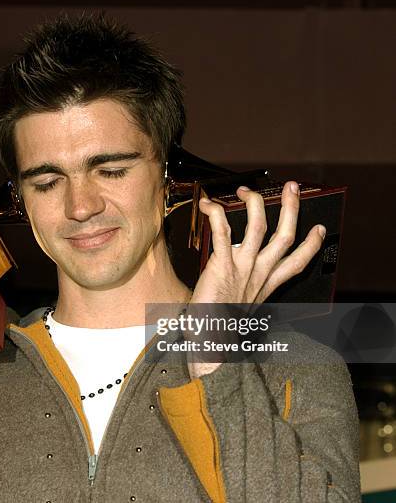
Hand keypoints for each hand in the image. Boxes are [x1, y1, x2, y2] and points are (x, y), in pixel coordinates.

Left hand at [186, 181, 325, 376]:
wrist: (210, 341)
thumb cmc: (220, 323)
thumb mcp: (242, 304)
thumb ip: (245, 286)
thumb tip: (238, 272)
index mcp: (267, 284)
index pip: (297, 262)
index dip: (310, 244)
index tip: (318, 229)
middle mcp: (259, 273)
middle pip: (284, 236)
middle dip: (291, 209)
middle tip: (292, 188)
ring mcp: (243, 268)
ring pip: (259, 227)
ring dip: (256, 203)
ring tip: (248, 190)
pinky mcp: (222, 265)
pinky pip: (223, 232)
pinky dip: (217, 214)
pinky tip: (210, 204)